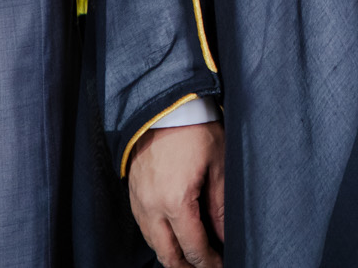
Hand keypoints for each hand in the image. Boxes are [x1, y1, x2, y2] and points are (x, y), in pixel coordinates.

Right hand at [128, 120, 224, 267]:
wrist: (163, 105)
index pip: (193, 247)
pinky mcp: (133, 192)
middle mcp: (151, 207)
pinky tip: (172, 237)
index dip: (209, 262)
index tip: (221, 265)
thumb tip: (225, 234)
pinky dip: (158, 238)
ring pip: (153, 243)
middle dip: (188, 267)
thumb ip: (220, 205)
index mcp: (175, 202)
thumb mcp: (218, 164)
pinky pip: (144, 226)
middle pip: (167, 254)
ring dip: (171, 255)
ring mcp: (138, 200)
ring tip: (191, 259)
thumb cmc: (194, 129)